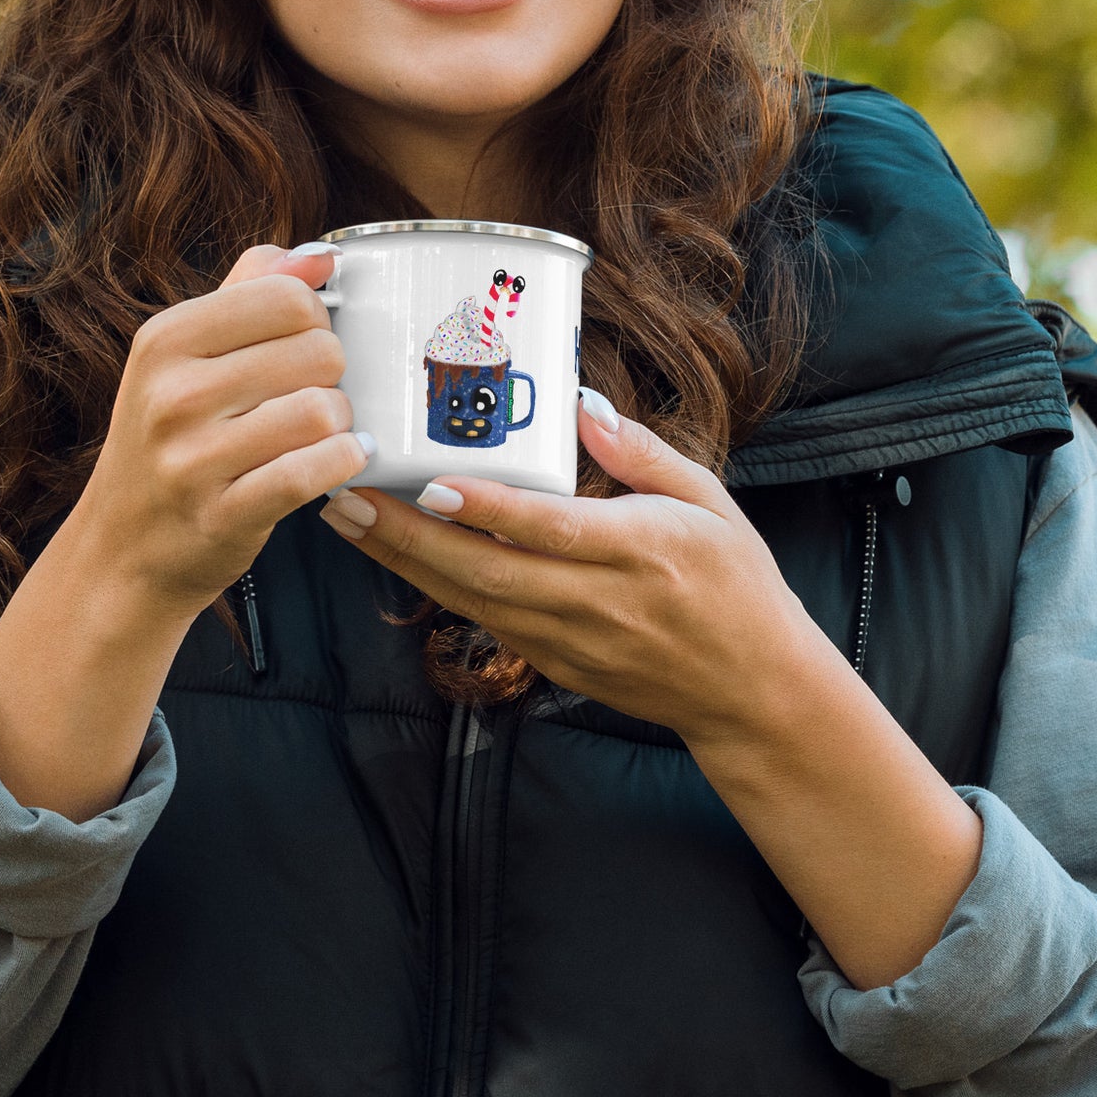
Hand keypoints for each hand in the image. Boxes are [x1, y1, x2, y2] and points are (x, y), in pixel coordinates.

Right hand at [73, 241, 372, 633]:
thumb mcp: (183, 356)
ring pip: (322, 410)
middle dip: (332, 374)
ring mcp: (193, 459)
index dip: (315, 319)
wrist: (123, 550)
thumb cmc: (168, 442)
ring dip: (340, 422)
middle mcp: (172, 395)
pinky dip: (343, 462)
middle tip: (311, 394)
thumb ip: (249, 291)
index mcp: (165, 340)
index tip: (302, 344)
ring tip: (322, 431)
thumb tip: (319, 255)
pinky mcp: (224, 514)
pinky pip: (314, 471)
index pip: (286, 296)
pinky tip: (340, 460)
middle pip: (317, 350)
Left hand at [319, 390, 983, 988]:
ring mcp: (567, 641)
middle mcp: (595, 602)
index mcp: (638, 552)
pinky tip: (394, 551)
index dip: (486, 507)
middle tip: (345, 493)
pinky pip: (483, 620)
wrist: (752, 693)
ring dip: (402, 560)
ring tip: (347, 515)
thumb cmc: (736, 585)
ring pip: (468, 600)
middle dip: (406, 534)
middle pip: (483, 571)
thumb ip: (642, 452)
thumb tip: (579, 403)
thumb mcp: (710, 503)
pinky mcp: (551, 663)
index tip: (431, 478)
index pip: (548, 529)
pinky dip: (435, 585)